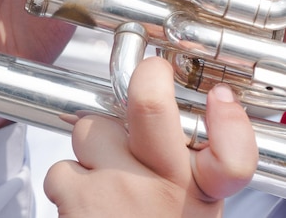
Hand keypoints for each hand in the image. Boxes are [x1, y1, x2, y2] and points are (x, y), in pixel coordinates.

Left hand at [44, 56, 257, 216]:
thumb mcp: (193, 208)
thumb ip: (199, 161)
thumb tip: (217, 100)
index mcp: (200, 196)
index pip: (231, 155)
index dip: (224, 117)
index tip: (205, 91)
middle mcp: (163, 191)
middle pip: (146, 107)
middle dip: (142, 88)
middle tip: (143, 97)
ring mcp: (116, 192)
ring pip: (91, 130)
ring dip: (93, 149)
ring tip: (108, 183)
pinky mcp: (74, 198)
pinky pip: (62, 168)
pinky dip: (69, 183)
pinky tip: (86, 206)